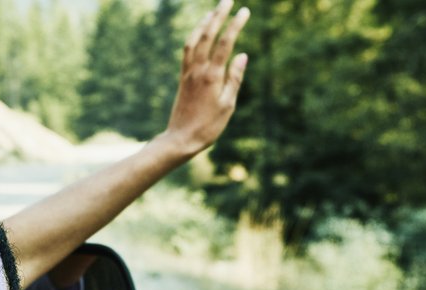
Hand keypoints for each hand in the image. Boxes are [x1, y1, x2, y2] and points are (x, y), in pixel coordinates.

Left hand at [165, 0, 249, 154]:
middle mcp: (198, 70)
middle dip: (218, 15)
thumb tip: (243, 55)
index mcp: (212, 76)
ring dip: (203, 23)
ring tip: (213, 11)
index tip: (244, 11)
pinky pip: (186, 51)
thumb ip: (235, 78)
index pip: (225, 43)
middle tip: (227, 0)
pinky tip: (199, 32)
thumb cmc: (208, 126)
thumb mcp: (228, 105)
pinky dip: (193, 37)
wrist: (181, 139)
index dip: (235, 25)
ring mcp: (188, 73)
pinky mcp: (183, 78)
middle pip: (207, 35)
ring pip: (194, 40)